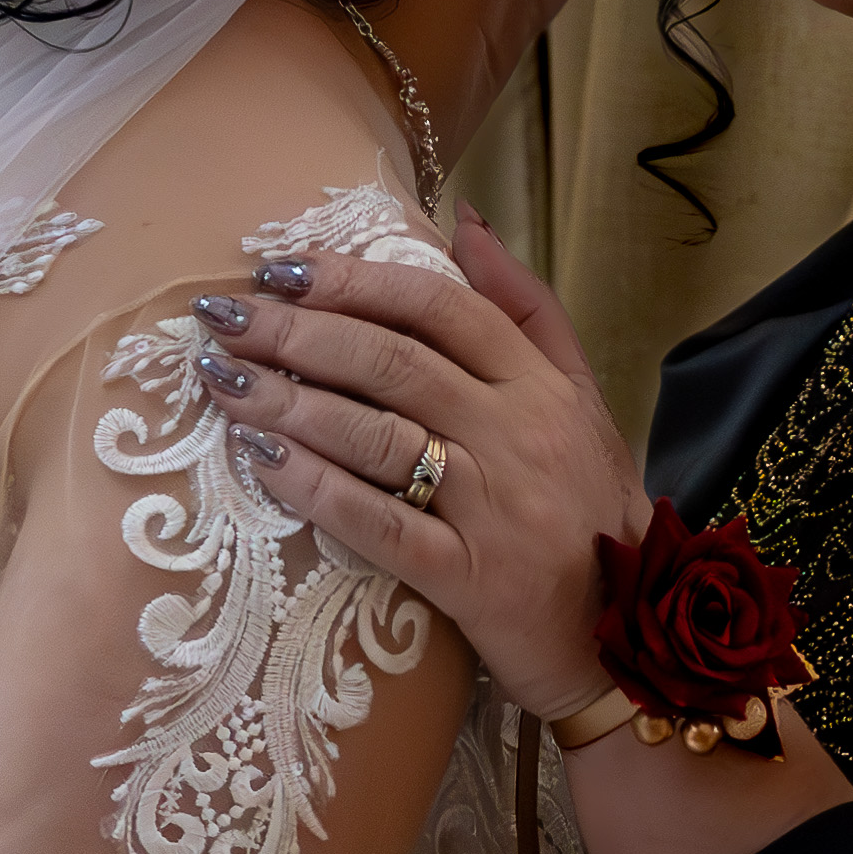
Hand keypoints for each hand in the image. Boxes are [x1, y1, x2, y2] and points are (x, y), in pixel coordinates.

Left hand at [194, 208, 646, 715]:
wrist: (630, 630)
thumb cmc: (590, 508)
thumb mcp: (580, 397)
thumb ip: (527, 309)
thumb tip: (466, 223)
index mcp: (541, 386)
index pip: (441, 309)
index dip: (355, 280)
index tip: (281, 268)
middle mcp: (519, 436)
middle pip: (395, 364)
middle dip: (298, 333)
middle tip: (223, 316)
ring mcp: (492, 509)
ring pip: (378, 437)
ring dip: (289, 402)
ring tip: (222, 380)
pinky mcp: (468, 579)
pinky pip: (378, 525)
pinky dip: (314, 488)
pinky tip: (259, 458)